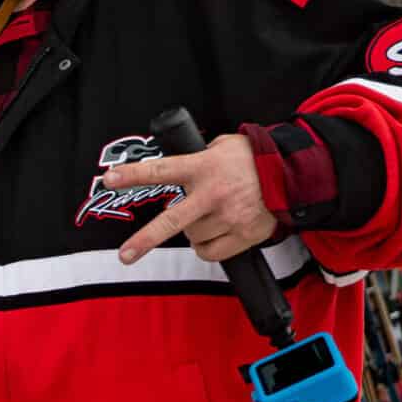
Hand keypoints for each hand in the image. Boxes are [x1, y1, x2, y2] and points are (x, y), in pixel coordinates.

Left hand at [114, 133, 279, 265]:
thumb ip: (196, 159)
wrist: (292, 175)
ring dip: (193, 230)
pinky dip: (207, 246)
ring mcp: (227, 217)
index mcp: (203, 167)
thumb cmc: (252, 159)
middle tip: (125, 255)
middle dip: (145, 240)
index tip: (110, 179)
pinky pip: (210, 252)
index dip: (134, 175)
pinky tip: (216, 232)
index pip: (162, 170)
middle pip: (172, 222)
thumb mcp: (221, 146)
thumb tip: (178, 173)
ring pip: (192, 237)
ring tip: (209, 215)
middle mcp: (212, 194)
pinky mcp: (242, 235)